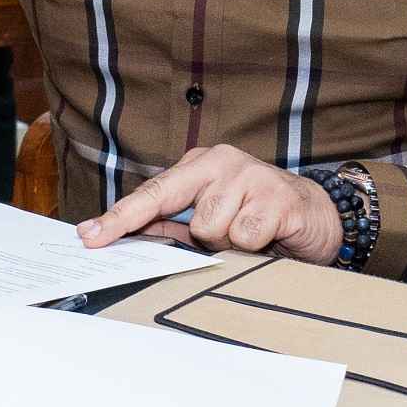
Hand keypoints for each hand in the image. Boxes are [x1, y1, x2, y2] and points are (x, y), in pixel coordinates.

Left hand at [79, 144, 338, 263]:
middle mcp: (222, 161)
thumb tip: (130, 238)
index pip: (152, 193)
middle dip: (204, 237)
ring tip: (252, 232)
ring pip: (215, 228)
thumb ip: (175, 226)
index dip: (119, 217)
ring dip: (232, 242)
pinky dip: (256, 245)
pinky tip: (271, 233)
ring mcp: (251, 175)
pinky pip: (246, 236)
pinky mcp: (278, 196)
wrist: (317, 216)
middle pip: (189, 217)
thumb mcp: (214, 219)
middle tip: (229, 235)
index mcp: (199, 166)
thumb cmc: (258, 217)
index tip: (89, 237)